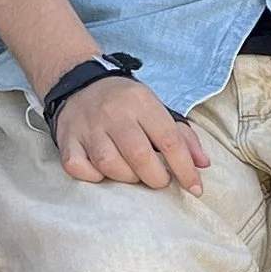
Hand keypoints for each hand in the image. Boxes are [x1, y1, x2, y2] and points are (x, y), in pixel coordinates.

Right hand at [53, 76, 210, 193]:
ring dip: (126, 178)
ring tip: (132, 174)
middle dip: (156, 178)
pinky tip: (102, 173)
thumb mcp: (156, 108)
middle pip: (139, 155)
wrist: (79, 83)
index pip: (169, 139)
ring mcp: (88, 127)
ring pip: (109, 164)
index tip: (195, 188)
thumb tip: (203, 164)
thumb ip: (183, 136)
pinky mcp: (67, 139)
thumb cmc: (125, 103)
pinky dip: (92, 176)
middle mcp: (114, 113)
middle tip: (159, 180)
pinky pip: (77, 166)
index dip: (185, 168)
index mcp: (141, 103)